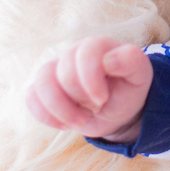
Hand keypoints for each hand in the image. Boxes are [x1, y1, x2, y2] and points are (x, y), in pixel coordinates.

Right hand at [26, 36, 151, 140]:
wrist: (117, 109)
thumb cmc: (128, 88)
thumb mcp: (139, 75)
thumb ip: (131, 60)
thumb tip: (109, 59)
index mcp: (97, 46)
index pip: (85, 52)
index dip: (90, 78)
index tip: (103, 99)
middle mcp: (72, 53)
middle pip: (62, 72)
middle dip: (79, 98)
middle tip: (96, 108)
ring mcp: (55, 70)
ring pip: (41, 82)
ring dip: (59, 109)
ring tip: (79, 121)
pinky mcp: (43, 89)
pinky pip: (31, 97)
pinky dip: (45, 115)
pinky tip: (64, 124)